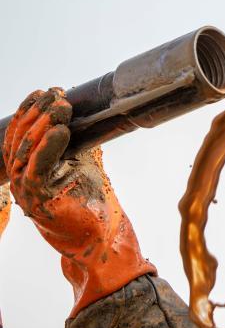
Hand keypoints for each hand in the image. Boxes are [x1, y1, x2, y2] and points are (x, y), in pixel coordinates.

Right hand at [1, 88, 154, 316]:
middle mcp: (21, 178)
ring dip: (42, 125)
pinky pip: (37, 171)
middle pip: (19, 139)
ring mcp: (26, 191)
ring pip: (24, 152)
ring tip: (61, 107)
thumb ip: (78, 139)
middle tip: (57, 95)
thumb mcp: (84, 161)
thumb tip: (87, 109)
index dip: (30, 109)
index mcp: (28, 166)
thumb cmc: (92, 200)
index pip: (20, 133)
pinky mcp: (39, 201)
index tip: (49, 90)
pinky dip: (47, 148)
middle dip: (37, 112)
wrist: (101, 237)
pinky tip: (61, 131)